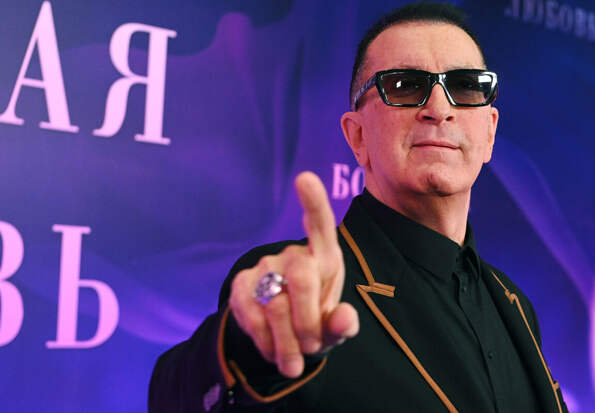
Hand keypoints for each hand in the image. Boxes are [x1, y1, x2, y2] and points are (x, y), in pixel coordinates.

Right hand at [229, 171, 359, 377]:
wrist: (283, 338)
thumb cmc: (318, 323)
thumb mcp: (335, 328)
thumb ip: (344, 324)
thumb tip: (344, 318)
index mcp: (324, 256)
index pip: (319, 224)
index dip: (313, 202)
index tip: (304, 178)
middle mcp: (294, 254)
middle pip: (301, 276)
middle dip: (307, 321)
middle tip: (311, 350)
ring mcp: (265, 266)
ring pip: (274, 303)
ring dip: (285, 341)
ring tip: (294, 361)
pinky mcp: (241, 283)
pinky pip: (250, 313)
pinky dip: (263, 340)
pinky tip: (272, 351)